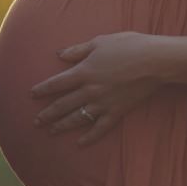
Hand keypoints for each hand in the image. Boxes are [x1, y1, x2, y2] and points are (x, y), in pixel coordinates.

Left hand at [30, 31, 162, 146]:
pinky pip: (100, 128)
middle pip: (63, 104)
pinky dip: (89, 137)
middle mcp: (89, 90)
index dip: (42, 90)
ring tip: (50, 131)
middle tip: (36, 122)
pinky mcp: (117, 112)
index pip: (56, 83)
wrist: (154, 61)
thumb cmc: (128, 46)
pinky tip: (79, 144)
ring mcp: (103, 103)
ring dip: (62, 126)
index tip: (32, 95)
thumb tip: (59, 55)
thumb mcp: (100, 42)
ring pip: (77, 118)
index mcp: (83, 71)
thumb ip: (78, 50)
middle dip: (47, 114)